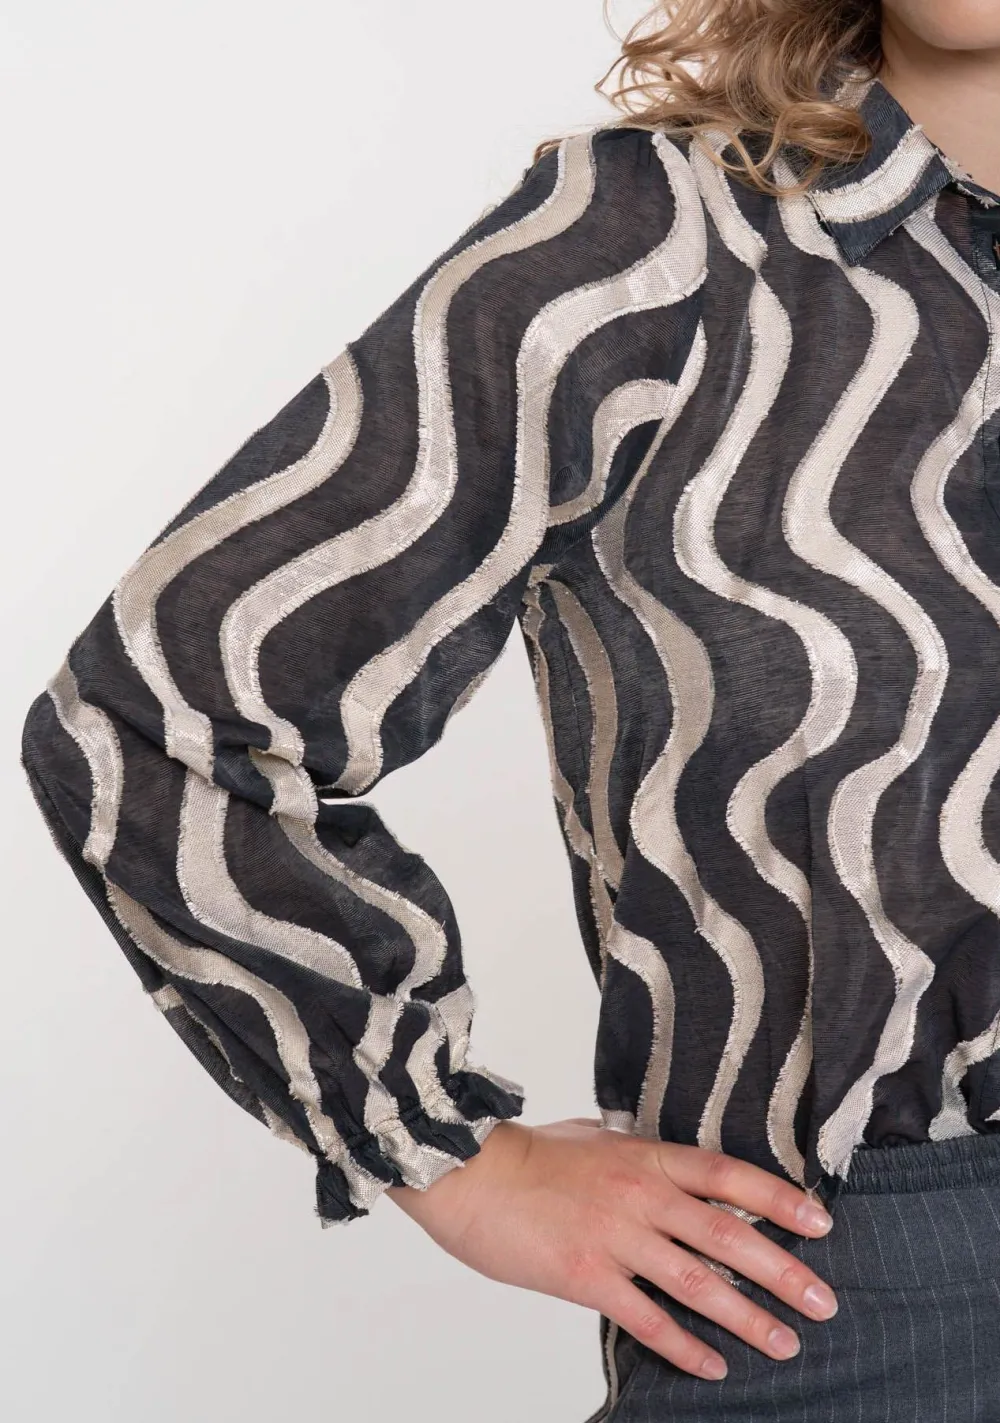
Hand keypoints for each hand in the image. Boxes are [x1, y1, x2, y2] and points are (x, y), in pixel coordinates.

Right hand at [387, 1116, 838, 1380]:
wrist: (465, 1171)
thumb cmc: (523, 1153)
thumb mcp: (590, 1137)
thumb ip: (632, 1152)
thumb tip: (662, 1160)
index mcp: (643, 1157)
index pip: (728, 1175)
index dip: (779, 1199)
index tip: (821, 1222)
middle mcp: (639, 1195)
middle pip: (728, 1234)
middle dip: (783, 1271)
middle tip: (825, 1301)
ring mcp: (614, 1237)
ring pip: (698, 1282)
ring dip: (748, 1317)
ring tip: (785, 1342)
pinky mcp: (585, 1277)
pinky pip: (647, 1320)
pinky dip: (685, 1347)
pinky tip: (713, 1368)